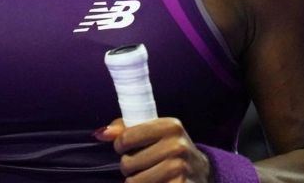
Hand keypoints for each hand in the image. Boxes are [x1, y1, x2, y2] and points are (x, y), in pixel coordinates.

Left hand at [95, 118, 211, 181]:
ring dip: (136, 182)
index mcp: (171, 126)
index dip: (121, 145)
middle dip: (129, 166)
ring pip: (134, 182)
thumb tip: (101, 133)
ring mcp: (179, 169)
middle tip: (141, 165)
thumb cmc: (170, 150)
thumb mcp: (155, 133)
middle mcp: (177, 146)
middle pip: (128, 163)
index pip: (126, 137)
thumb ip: (126, 129)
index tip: (126, 147)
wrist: (201, 172)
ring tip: (148, 177)